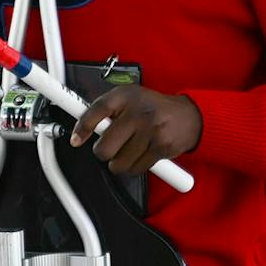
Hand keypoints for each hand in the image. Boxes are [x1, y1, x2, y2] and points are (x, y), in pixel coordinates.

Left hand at [70, 85, 202, 176]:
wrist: (190, 116)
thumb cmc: (154, 109)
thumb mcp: (130, 99)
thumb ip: (108, 111)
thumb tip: (81, 129)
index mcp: (127, 96)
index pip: (98, 110)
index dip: (83, 127)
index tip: (76, 140)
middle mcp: (139, 112)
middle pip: (105, 148)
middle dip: (104, 153)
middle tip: (111, 148)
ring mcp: (151, 130)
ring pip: (118, 163)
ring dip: (120, 163)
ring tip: (129, 151)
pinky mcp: (161, 147)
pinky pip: (136, 169)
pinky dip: (135, 167)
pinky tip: (142, 155)